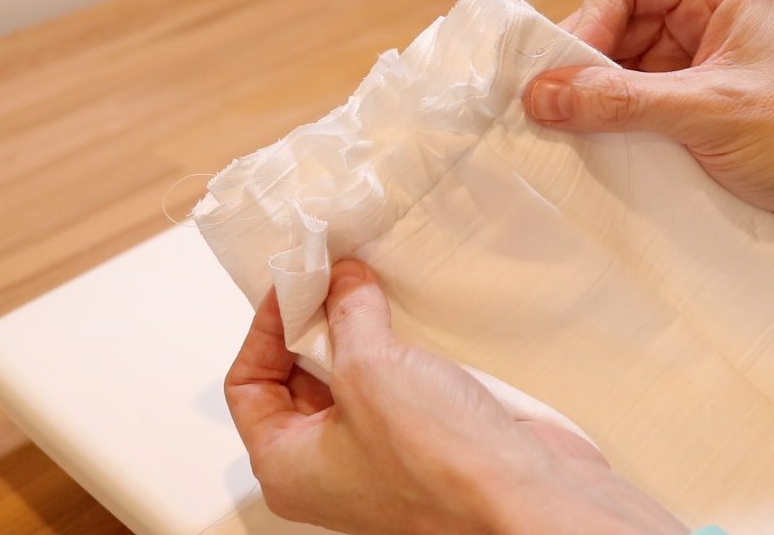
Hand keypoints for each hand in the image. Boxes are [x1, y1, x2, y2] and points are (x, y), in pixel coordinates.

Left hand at [225, 259, 689, 534]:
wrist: (526, 495)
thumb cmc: (442, 468)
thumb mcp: (371, 368)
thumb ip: (347, 313)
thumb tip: (343, 281)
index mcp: (289, 466)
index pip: (247, 385)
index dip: (264, 328)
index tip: (293, 284)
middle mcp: (329, 468)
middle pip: (297, 378)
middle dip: (315, 324)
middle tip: (332, 278)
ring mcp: (378, 456)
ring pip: (351, 379)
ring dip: (361, 332)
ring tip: (371, 289)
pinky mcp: (423, 441)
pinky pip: (396, 385)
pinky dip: (399, 350)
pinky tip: (409, 319)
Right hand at [526, 0, 773, 236]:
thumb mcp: (709, 113)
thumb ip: (623, 101)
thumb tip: (544, 94)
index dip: (593, 19)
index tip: (572, 72)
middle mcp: (702, 24)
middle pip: (613, 23)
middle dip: (586, 64)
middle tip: (559, 107)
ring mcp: (691, 69)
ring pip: (615, 67)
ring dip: (594, 99)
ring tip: (582, 133)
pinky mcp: (685, 111)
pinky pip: (627, 105)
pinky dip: (609, 125)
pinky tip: (603, 148)